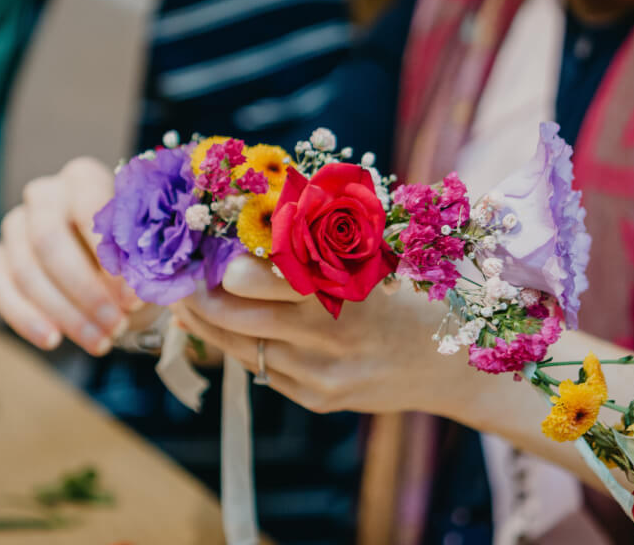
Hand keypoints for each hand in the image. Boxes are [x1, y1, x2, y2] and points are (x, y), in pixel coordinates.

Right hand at [0, 157, 146, 354]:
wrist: (114, 271)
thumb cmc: (137, 253)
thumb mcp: (149, 253)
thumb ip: (143, 261)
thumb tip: (138, 287)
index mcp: (84, 179)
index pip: (89, 210)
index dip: (110, 258)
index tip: (133, 298)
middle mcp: (44, 195)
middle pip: (48, 241)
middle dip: (84, 291)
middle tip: (116, 324)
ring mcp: (15, 226)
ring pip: (27, 271)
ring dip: (65, 313)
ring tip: (100, 341)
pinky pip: (1, 289)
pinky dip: (27, 319)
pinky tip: (54, 340)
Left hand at [170, 255, 473, 414]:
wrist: (450, 366)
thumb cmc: (413, 299)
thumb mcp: (379, 262)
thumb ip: (322, 248)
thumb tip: (258, 233)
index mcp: (343, 289)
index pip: (259, 278)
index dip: (222, 268)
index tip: (205, 254)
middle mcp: (328, 337)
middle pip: (236, 319)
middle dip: (200, 300)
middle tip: (183, 283)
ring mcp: (321, 375)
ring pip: (243, 349)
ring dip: (213, 327)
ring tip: (195, 306)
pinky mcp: (319, 399)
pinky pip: (265, 371)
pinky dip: (247, 349)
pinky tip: (241, 332)